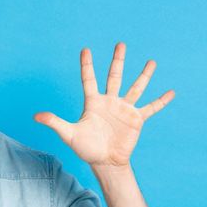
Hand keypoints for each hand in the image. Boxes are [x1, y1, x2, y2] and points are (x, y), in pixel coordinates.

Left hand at [34, 42, 174, 166]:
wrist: (105, 162)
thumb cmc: (86, 148)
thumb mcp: (69, 134)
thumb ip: (55, 122)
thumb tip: (35, 116)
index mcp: (93, 102)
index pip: (89, 80)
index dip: (87, 65)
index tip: (86, 49)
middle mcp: (110, 101)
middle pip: (114, 77)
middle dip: (117, 61)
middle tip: (120, 44)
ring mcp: (124, 109)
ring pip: (136, 88)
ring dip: (144, 75)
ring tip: (152, 62)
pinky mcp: (136, 119)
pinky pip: (150, 108)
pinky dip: (161, 101)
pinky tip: (171, 92)